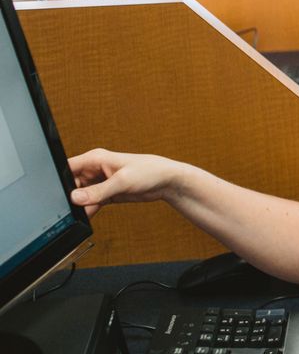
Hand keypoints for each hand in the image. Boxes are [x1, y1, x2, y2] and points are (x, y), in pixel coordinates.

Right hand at [69, 149, 184, 217]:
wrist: (166, 182)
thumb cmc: (149, 171)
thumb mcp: (122, 181)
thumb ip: (98, 191)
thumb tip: (76, 197)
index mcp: (95, 159)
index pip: (68, 167)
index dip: (59, 179)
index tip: (53, 195)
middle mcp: (95, 170)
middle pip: (71, 184)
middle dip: (68, 196)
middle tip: (67, 209)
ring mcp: (100, 182)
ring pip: (80, 196)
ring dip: (79, 205)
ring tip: (78, 214)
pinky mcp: (106, 193)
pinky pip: (91, 203)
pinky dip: (88, 210)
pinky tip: (86, 217)